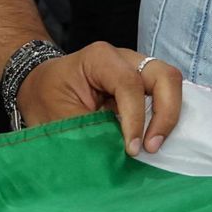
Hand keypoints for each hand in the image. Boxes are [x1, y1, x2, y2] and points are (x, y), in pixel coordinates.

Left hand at [15, 43, 182, 157]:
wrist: (40, 85)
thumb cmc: (45, 97)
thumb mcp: (58, 118)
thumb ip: (90, 132)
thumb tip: (118, 154)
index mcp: (100, 58)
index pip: (130, 84)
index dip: (135, 118)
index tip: (131, 149)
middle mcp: (125, 58)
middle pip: (164, 76)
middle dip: (166, 113)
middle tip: (152, 147)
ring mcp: (137, 68)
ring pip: (171, 83)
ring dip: (168, 115)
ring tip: (153, 145)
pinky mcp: (143, 84)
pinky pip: (165, 95)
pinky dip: (165, 116)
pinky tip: (154, 138)